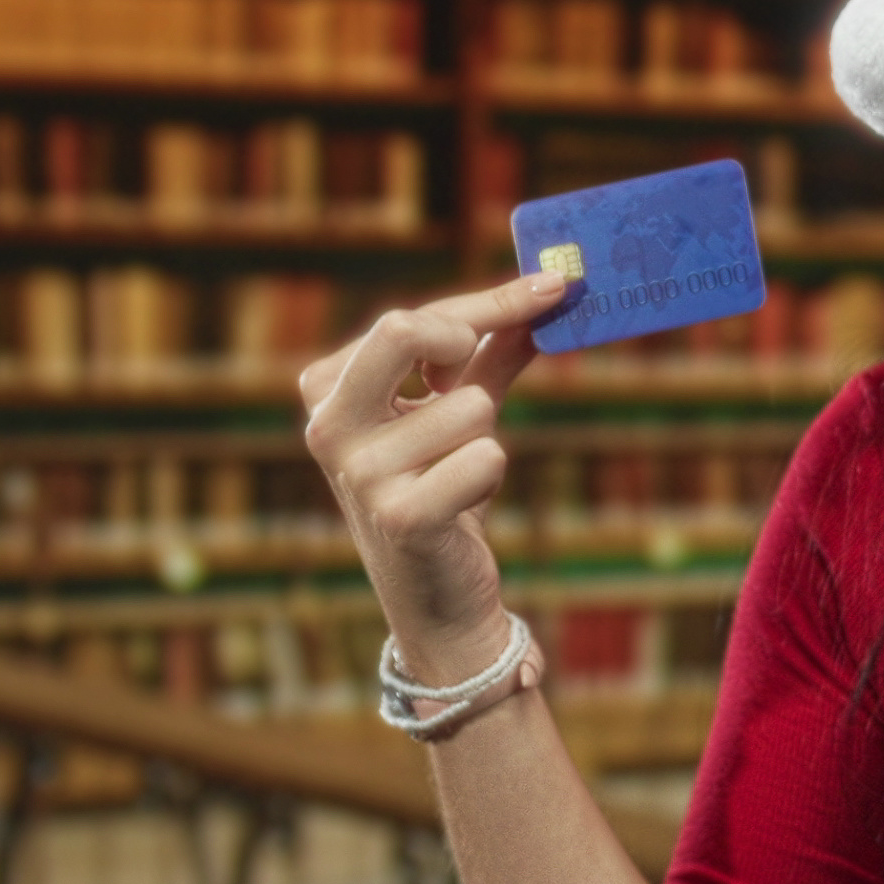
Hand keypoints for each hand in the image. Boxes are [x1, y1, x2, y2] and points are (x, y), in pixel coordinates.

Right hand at [301, 270, 564, 683]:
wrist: (439, 597)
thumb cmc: (444, 490)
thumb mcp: (459, 411)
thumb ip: (490, 352)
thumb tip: (543, 294)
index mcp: (328, 390)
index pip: (411, 319)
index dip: (490, 302)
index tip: (554, 285)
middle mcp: (329, 426)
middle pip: (401, 329)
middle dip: (467, 339)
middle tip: (490, 369)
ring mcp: (359, 473)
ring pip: (471, 407)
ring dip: (487, 438)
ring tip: (460, 474)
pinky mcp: (401, 517)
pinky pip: (485, 458)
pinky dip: (491, 475)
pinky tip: (463, 505)